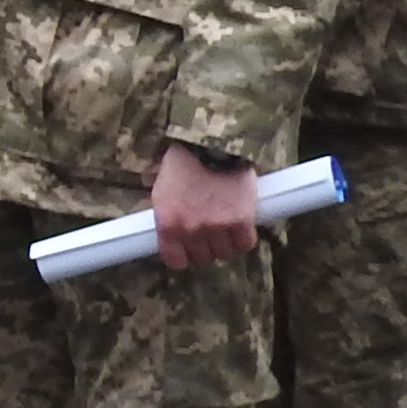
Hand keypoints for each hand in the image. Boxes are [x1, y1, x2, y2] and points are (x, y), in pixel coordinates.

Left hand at [148, 140, 263, 269]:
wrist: (211, 146)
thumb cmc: (182, 166)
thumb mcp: (161, 193)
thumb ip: (166, 218)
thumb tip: (171, 238)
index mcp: (167, 224)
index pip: (175, 261)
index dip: (183, 257)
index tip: (188, 251)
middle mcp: (190, 230)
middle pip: (202, 258)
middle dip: (205, 248)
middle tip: (209, 234)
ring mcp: (217, 227)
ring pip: (224, 254)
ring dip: (225, 244)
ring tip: (225, 229)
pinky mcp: (241, 220)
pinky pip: (245, 244)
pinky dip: (243, 239)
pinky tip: (240, 228)